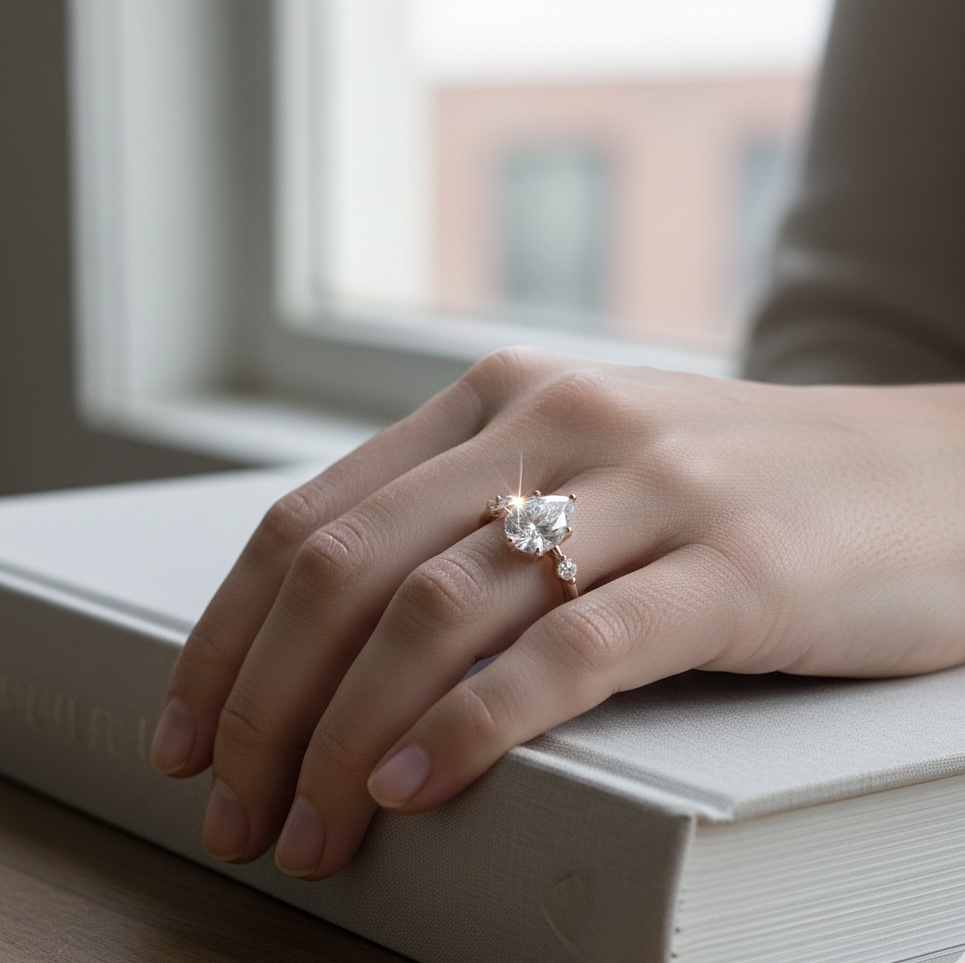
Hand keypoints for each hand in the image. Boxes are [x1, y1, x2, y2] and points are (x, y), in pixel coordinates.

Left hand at [149, 348, 964, 878]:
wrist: (929, 476)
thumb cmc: (740, 487)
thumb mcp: (582, 473)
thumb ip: (474, 520)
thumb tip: (342, 636)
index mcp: (501, 402)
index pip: (313, 519)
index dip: (230, 635)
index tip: (188, 730)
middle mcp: (557, 424)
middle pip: (350, 570)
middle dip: (267, 702)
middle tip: (235, 807)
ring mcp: (649, 490)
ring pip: (439, 613)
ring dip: (347, 735)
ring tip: (309, 825)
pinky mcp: (735, 568)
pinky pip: (569, 652)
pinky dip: (474, 726)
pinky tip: (414, 786)